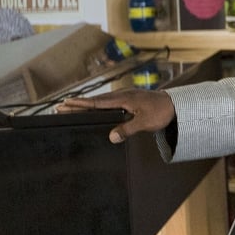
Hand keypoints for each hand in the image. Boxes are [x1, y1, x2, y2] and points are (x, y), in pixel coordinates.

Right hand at [58, 89, 173, 143]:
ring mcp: (124, 97)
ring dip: (85, 105)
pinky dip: (96, 106)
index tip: (65, 103)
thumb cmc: (161, 112)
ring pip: (100, 101)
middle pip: (94, 101)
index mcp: (122, 99)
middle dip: (77, 104)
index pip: (96, 102)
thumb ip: (127, 129)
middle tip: (59, 107)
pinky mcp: (127, 100)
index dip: (80, 104)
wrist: (174, 105)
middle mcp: (121, 96)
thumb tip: (111, 137)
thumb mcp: (145, 123)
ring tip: (71, 108)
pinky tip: (93, 110)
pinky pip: (107, 103)